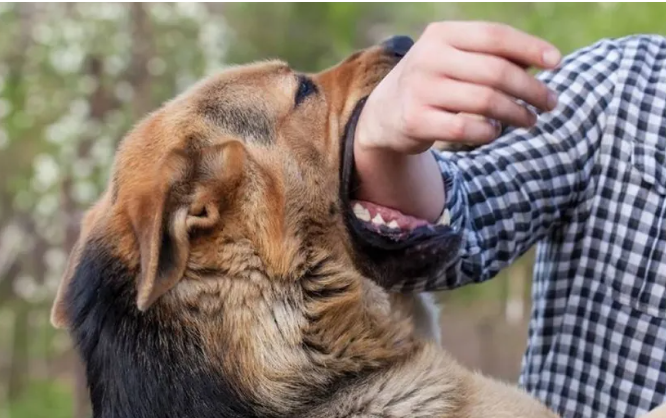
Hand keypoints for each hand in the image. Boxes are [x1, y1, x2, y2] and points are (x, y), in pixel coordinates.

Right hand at [353, 21, 561, 221]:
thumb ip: (492, 56)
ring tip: (530, 120)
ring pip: (486, 101)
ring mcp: (420, 89)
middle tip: (551, 103)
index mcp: (442, 34)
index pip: (494, 36)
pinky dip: (489, 132)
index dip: (530, 48)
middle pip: (496, 72)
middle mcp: (428, 58)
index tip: (557, 63)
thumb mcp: (455, 58)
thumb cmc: (435, 81)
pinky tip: (495, 132)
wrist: (385, 112)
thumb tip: (544, 61)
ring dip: (517, 114)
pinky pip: (467, 128)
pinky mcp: (415, 120)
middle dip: (531, 89)